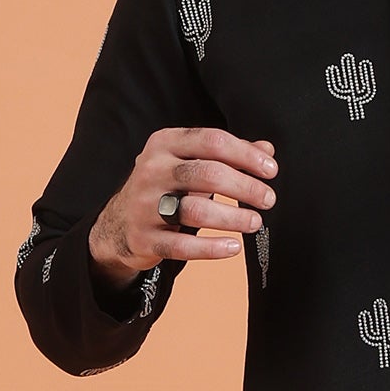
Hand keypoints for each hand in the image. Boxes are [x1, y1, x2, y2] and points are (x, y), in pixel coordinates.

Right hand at [89, 126, 276, 279]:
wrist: (119, 223)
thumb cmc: (165, 187)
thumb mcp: (189, 162)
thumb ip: (227, 155)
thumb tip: (267, 151)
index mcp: (165, 144)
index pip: (212, 141)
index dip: (246, 155)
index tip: (270, 171)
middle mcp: (152, 170)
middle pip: (207, 174)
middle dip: (244, 187)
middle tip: (268, 200)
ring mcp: (145, 205)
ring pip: (195, 210)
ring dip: (233, 217)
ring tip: (255, 222)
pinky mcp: (144, 238)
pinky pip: (182, 246)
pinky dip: (211, 249)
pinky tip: (233, 247)